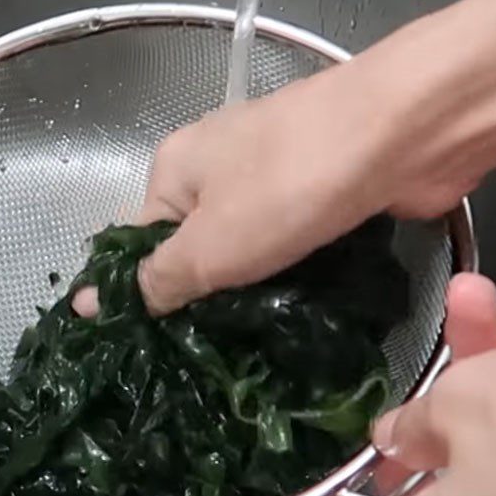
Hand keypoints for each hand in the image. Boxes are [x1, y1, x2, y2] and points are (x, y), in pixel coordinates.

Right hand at [73, 0, 495, 319]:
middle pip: (194, 250)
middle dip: (200, 302)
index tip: (151, 348)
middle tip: (201, 360)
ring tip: (242, 353)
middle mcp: (219, 170)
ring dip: (246, 296)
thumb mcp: (207, 245)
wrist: (402, 134)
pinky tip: (286, 322)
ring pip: (245, 254)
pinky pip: (288, 251)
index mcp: (175, 169)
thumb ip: (156, 279)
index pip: (138, 243)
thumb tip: (94, 302)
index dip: (141, 295)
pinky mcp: (320, 199)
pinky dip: (286, 282)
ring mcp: (274, 182)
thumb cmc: (288, 187)